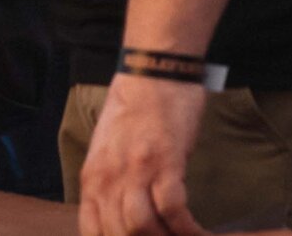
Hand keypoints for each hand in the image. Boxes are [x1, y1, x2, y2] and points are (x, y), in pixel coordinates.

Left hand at [79, 74, 210, 235]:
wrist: (154, 72)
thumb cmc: (135, 108)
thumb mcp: (108, 150)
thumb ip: (110, 182)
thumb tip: (124, 215)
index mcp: (92, 178)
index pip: (93, 233)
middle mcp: (109, 179)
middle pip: (120, 235)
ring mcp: (137, 171)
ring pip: (143, 228)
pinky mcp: (166, 161)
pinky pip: (174, 209)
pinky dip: (187, 228)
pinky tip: (199, 233)